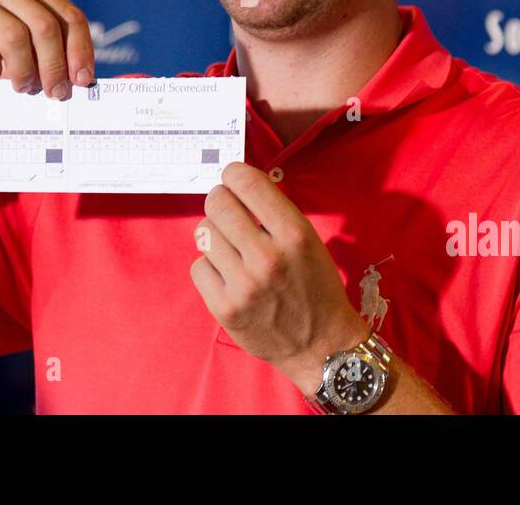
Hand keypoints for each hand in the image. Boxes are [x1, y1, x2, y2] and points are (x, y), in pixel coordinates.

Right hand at [0, 0, 96, 142]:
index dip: (80, 49)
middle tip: (55, 93)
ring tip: (22, 88)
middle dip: (54, 64)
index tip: (83, 80)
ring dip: (23, 68)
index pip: (70, 16)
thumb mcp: (30, 63)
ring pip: (14, 33)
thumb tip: (86, 82)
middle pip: (45, 25)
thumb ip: (55, 64)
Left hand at [190, 161, 368, 394]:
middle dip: (220, 201)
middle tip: (227, 211)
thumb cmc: (316, 288)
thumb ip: (275, 213)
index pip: (247, 182)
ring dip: (215, 235)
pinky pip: (198, 266)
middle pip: (217, 203)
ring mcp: (243, 285)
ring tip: (231, 247)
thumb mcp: (309, 241)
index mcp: (294, 234)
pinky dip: (210, 267)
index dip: (233, 174)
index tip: (232, 178)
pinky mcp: (224, 308)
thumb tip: (237, 183)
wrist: (321, 345)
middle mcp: (267, 257)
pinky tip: (228, 274)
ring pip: (204, 232)